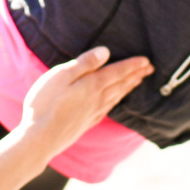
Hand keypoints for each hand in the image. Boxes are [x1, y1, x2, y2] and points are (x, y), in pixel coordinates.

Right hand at [17, 47, 153, 157]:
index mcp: (93, 85)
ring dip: (128, 87)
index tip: (146, 61)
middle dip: (135, 75)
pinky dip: (116, 102)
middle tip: (149, 69)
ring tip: (137, 81)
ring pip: (116, 97)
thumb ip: (84, 63)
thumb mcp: (61, 75)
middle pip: (121, 84)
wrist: (40, 138)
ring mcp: (92, 113)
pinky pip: (108, 109)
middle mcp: (97, 99)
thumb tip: (105, 52)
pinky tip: (115, 102)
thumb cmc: (46, 103)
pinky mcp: (86, 123)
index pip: (118, 72)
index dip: (132, 65)